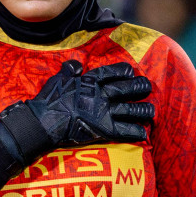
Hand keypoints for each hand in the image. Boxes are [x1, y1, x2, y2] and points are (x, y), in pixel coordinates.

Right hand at [4, 60, 153, 157]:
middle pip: (126, 89)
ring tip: (151, 111)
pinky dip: (136, 132)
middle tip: (147, 87)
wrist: (45, 121)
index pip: (111, 73)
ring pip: (131, 110)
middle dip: (139, 87)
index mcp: (90, 82)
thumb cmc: (48, 100)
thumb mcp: (57, 79)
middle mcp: (101, 95)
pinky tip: (144, 132)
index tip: (131, 71)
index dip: (122, 71)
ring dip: (143, 110)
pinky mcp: (104, 129)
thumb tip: (75, 64)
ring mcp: (104, 112)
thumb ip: (68, 70)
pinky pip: (125, 130)